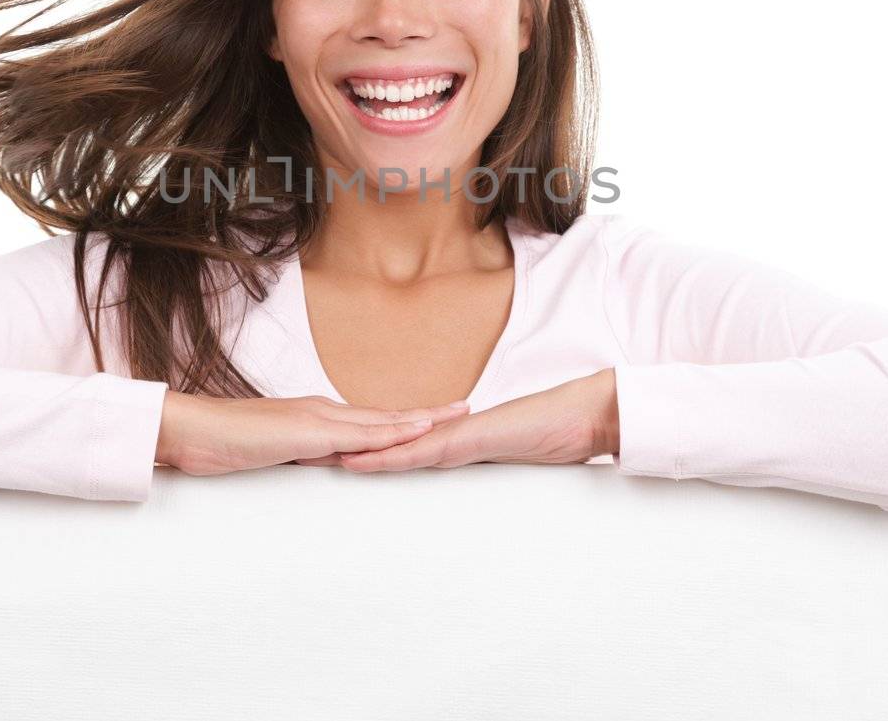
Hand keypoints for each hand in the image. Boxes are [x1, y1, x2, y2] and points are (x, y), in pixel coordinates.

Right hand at [155, 390, 469, 476]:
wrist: (194, 431)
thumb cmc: (224, 443)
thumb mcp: (271, 453)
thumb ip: (296, 455)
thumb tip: (315, 465)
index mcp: (315, 417)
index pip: (368, 420)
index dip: (401, 418)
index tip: (432, 416)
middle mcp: (323, 411)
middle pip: (385, 414)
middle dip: (426, 412)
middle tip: (464, 408)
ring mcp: (319, 418)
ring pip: (382, 420)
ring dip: (421, 418)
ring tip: (456, 416)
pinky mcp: (312, 431)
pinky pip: (362, 434)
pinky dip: (394, 432)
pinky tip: (419, 431)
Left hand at [334, 368, 618, 472]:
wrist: (583, 415)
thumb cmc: (553, 433)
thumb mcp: (509, 455)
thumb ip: (485, 461)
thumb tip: (469, 473)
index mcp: (453, 441)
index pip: (399, 446)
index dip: (365, 450)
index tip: (330, 455)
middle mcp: (447, 436)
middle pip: (386, 443)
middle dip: (346, 448)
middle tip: (304, 453)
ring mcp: (455, 436)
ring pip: (393, 446)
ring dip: (355, 452)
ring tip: (316, 456)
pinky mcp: (467, 440)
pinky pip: (420, 451)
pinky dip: (389, 456)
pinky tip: (362, 460)